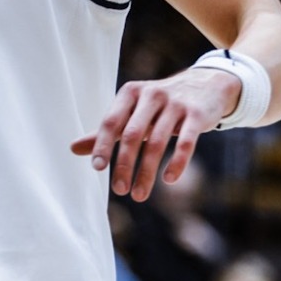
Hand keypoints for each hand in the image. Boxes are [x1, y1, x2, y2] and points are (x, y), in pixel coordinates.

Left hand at [71, 67, 239, 200]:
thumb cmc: (160, 104)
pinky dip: (177, 162)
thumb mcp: (133, 111)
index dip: (102, 145)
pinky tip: (168, 180)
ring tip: (138, 195)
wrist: (207, 84)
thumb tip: (73, 148)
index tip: (96, 168)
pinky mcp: (197, 114)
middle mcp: (151, 95)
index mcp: (130, 93)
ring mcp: (176, 104)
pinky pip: (186, 142)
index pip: (111, 122)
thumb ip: (106, 130)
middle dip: (124, 164)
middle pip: (132, 134)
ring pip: (157, 142)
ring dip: (146, 172)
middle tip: (118, 190)